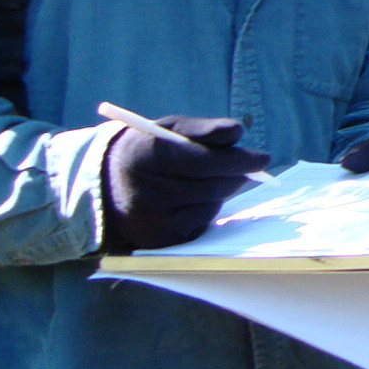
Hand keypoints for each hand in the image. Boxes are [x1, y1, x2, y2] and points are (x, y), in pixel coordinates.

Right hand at [102, 115, 270, 249]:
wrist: (105, 184)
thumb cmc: (148, 149)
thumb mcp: (169, 128)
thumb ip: (203, 129)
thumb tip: (238, 133)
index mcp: (148, 156)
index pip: (203, 161)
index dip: (237, 160)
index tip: (263, 158)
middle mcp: (147, 192)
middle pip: (211, 186)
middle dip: (236, 174)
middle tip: (251, 164)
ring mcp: (152, 221)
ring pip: (210, 204)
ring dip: (221, 190)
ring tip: (208, 178)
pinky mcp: (159, 240)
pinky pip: (201, 223)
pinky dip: (207, 208)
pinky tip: (192, 199)